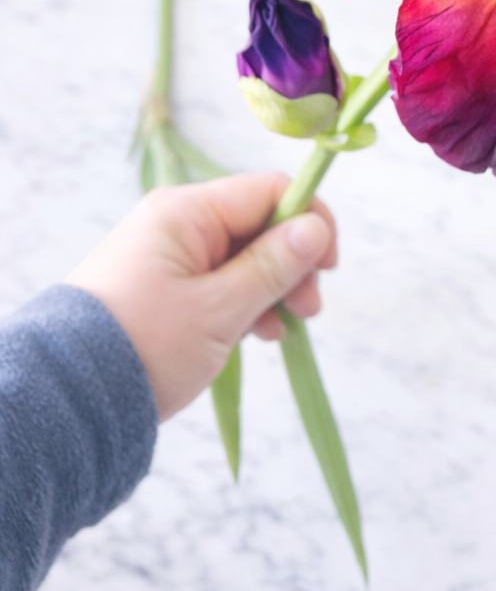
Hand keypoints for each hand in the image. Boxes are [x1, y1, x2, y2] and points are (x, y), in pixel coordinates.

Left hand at [66, 173, 336, 420]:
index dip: (308, 221)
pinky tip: (257, 334)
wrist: (70, 399)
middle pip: (258, 225)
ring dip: (272, 288)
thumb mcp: (220, 308)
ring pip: (242, 257)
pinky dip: (245, 303)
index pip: (268, 191)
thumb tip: (314, 228)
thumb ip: (273, 265)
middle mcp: (176, 224)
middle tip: (309, 310)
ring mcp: (169, 257)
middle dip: (293, 263)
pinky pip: (220, 282)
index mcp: (186, 212)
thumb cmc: (146, 345)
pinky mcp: (164, 289)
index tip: (329, 266)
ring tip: (282, 330)